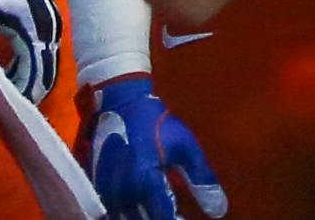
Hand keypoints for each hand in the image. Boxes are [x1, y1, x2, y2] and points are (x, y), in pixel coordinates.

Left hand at [0, 0, 64, 103]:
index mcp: (36, 31)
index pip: (35, 78)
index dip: (18, 100)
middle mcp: (51, 28)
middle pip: (45, 73)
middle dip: (25, 93)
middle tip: (0, 110)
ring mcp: (51, 19)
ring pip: (44, 61)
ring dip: (27, 78)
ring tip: (3, 94)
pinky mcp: (44, 13)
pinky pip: (42, 48)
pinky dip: (29, 63)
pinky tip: (9, 70)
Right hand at [82, 74, 227, 219]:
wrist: (120, 105)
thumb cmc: (157, 125)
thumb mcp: (185, 148)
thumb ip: (201, 180)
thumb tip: (218, 211)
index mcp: (146, 183)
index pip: (162, 217)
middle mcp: (122, 194)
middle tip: (176, 217)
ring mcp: (106, 192)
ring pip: (123, 219)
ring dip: (141, 218)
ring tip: (159, 213)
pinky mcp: (96, 188)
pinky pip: (109, 212)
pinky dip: (124, 215)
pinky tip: (139, 211)